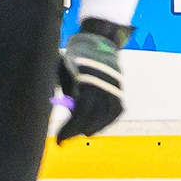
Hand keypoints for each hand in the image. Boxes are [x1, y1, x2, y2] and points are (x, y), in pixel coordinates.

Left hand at [56, 18, 126, 142]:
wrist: (99, 40)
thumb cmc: (74, 56)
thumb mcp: (61, 70)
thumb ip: (63, 91)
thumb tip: (62, 113)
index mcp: (87, 79)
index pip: (81, 111)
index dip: (70, 128)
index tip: (59, 140)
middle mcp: (104, 84)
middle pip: (94, 116)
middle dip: (78, 130)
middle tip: (64, 140)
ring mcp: (115, 86)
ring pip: (108, 115)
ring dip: (93, 128)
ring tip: (79, 134)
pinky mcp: (120, 88)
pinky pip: (116, 110)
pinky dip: (106, 121)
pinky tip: (93, 128)